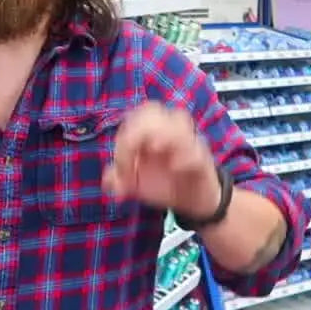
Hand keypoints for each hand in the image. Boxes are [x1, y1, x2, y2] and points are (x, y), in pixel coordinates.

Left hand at [103, 102, 220, 216]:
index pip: (133, 118)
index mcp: (150, 133)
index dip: (124, 138)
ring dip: (163, 132)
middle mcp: (168, 131)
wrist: (195, 200)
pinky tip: (175, 168)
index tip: (121, 168)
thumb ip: (120, 181)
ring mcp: (188, 142)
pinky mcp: (203, 160)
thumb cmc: (165, 183)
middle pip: (153, 109)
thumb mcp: (137, 184)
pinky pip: (196, 151)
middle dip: (139, 127)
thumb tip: (107, 181)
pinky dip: (185, 156)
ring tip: (154, 148)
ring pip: (179, 119)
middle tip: (133, 155)